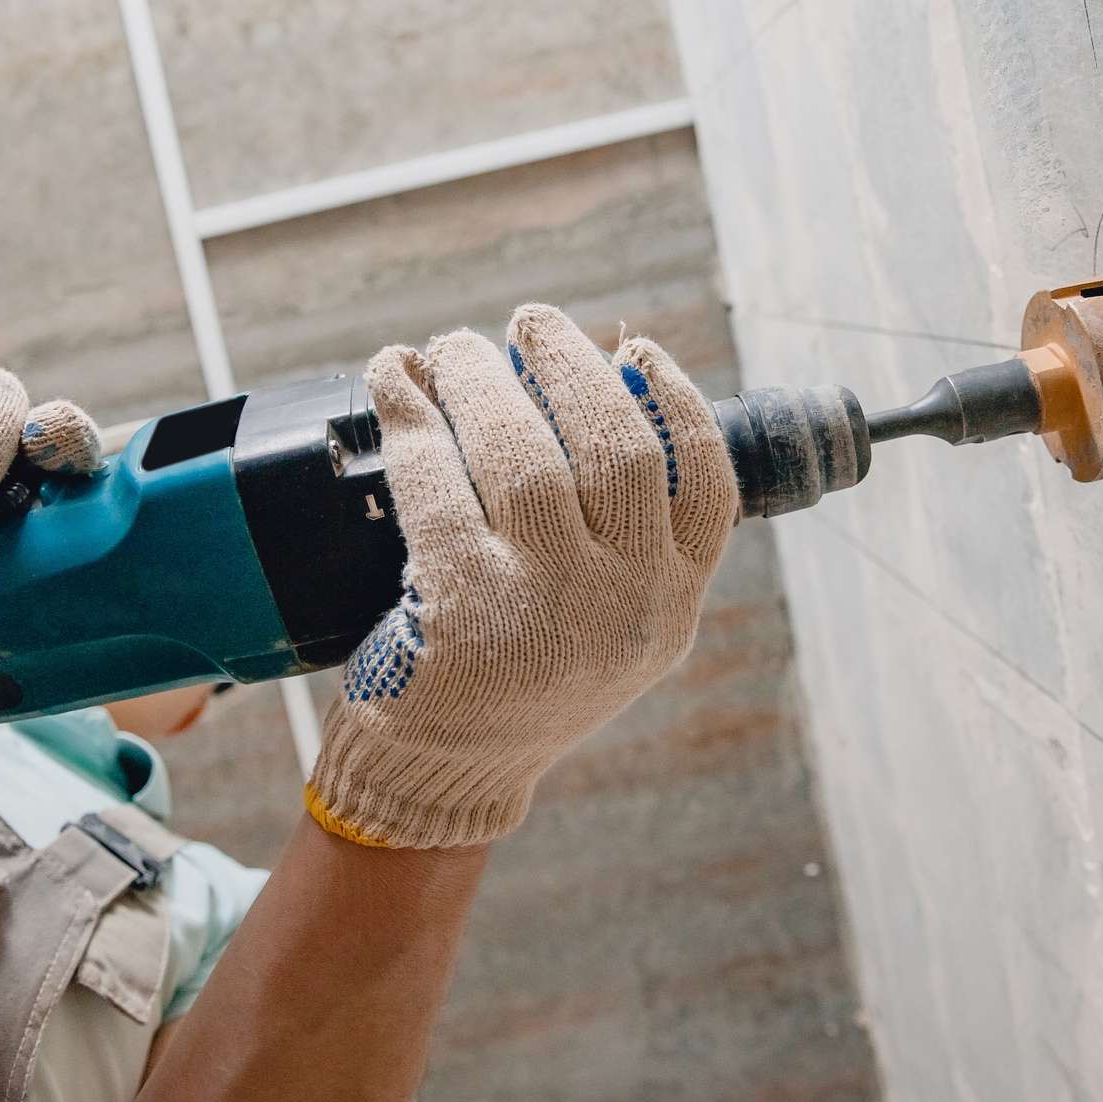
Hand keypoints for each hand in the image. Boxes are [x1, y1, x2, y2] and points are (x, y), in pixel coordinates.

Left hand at [305, 304, 737, 848]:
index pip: (706, 484)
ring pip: (524, 455)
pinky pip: (437, 484)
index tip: (635, 346)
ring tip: (453, 347)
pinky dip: (413, 421)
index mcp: (670, 606)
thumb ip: (617, 538)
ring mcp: (547, 610)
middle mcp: (625, 607)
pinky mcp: (464, 610)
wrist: (444, 779)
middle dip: (568, 366)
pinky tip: (396, 384)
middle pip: (614, 447)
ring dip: (482, 380)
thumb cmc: (516, 680)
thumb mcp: (602, 626)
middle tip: (529, 322)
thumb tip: (589, 390)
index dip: (677, 399)